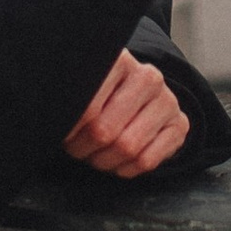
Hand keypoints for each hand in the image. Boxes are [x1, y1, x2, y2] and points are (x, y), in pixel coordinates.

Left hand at [64, 51, 191, 180]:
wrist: (137, 97)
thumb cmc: (99, 95)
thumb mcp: (83, 86)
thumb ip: (70, 97)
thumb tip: (50, 118)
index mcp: (119, 61)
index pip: (87, 108)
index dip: (69, 130)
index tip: (61, 133)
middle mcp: (148, 77)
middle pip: (105, 131)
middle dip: (83, 148)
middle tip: (76, 147)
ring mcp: (167, 101)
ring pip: (127, 149)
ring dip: (103, 161)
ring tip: (94, 153)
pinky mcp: (180, 125)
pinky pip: (147, 161)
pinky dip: (125, 169)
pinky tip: (117, 160)